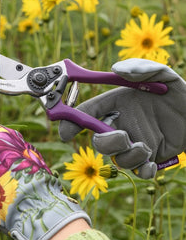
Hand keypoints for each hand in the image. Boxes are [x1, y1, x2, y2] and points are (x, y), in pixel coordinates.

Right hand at [59, 58, 185, 178]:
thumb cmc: (179, 93)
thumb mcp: (164, 75)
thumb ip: (141, 68)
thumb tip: (115, 69)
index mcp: (118, 104)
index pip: (89, 112)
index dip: (73, 121)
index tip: (65, 132)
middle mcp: (122, 125)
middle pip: (99, 140)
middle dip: (106, 142)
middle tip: (123, 136)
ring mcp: (134, 143)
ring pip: (117, 159)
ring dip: (127, 156)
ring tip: (146, 147)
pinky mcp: (148, 159)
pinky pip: (138, 171)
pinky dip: (142, 170)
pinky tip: (152, 163)